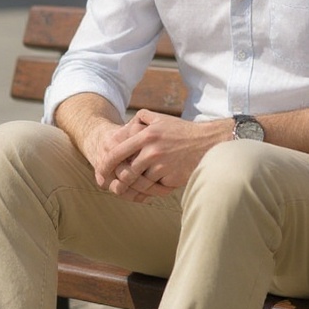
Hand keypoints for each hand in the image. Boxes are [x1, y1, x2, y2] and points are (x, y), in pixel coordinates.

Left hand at [95, 110, 227, 201]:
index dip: (105, 164)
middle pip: (125, 172)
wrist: (207, 143)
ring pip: (138, 183)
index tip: (100, 172)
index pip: (117, 152)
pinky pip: (153, 189)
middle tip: (115, 185)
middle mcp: (152, 150)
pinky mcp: (171, 177)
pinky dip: (150, 190)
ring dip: (135, 187)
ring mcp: (162, 165)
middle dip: (118, 181)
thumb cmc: (182, 131)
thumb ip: (141, 118)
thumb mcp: (161, 119)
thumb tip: (125, 124)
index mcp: (146, 135)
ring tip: (132, 188)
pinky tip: (149, 189)